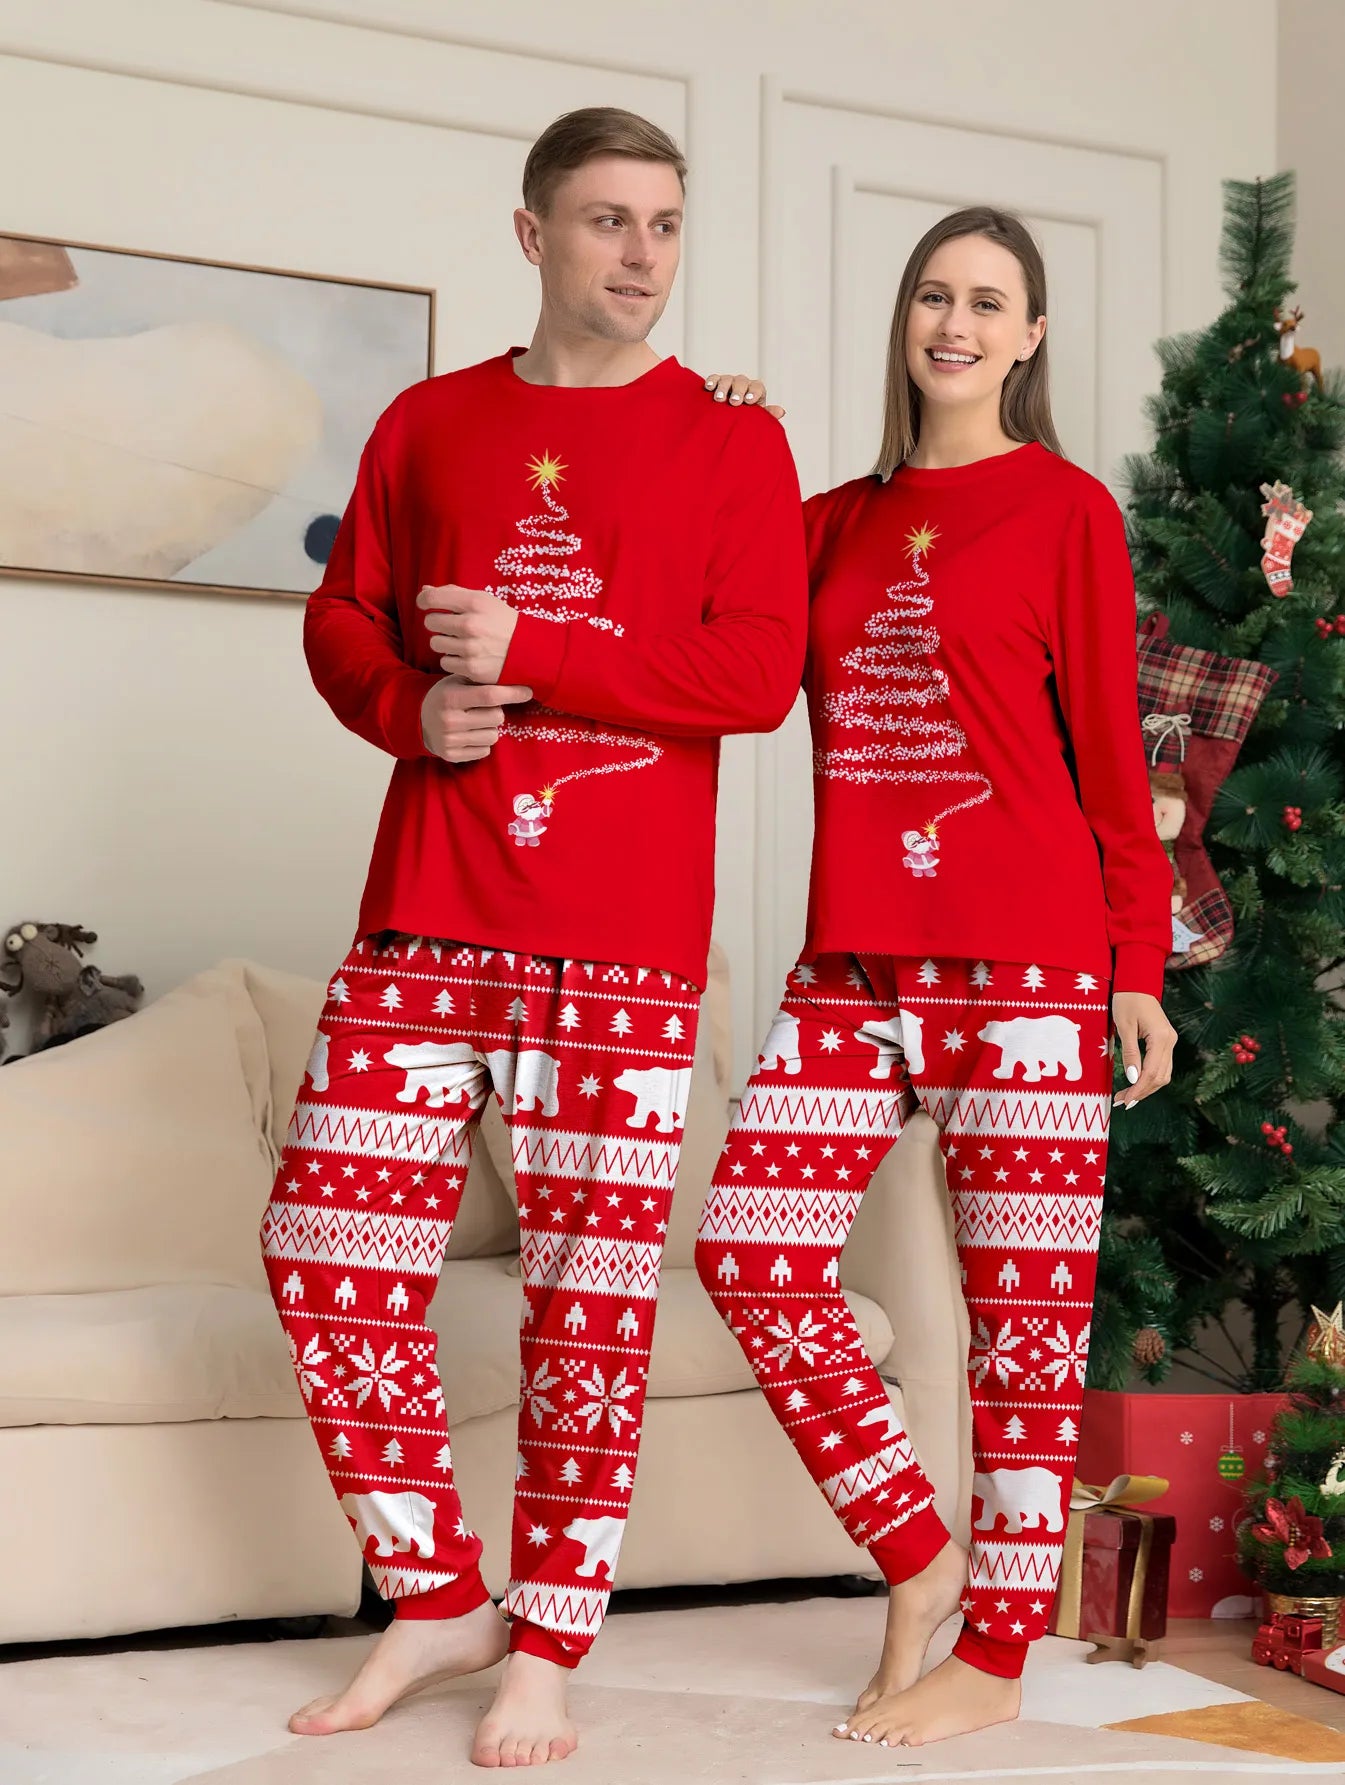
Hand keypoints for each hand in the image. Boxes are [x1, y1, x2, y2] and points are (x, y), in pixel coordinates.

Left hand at [417, 585, 517, 683]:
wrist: (529, 651)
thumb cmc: (502, 622)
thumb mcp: (483, 601)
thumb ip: (453, 593)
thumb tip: (424, 589)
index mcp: (473, 603)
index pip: (432, 598)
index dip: (424, 600)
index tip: (426, 603)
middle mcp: (470, 625)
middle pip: (430, 622)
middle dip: (438, 623)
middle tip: (451, 626)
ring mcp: (470, 648)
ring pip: (435, 643)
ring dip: (444, 642)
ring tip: (460, 641)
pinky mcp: (471, 668)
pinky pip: (445, 661)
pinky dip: (453, 659)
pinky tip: (466, 655)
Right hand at [420, 677, 531, 762]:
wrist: (417, 720)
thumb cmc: (446, 696)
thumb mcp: (456, 681)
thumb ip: (480, 680)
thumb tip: (514, 674)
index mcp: (451, 697)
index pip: (489, 695)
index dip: (512, 693)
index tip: (528, 691)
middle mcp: (450, 719)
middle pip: (497, 718)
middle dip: (497, 712)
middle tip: (485, 709)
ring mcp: (450, 740)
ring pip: (493, 736)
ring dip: (490, 728)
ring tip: (477, 722)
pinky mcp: (451, 755)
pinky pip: (484, 751)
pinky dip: (482, 743)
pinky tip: (470, 734)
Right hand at [702, 371, 784, 419]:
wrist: (728, 422)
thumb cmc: (746, 420)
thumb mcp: (757, 419)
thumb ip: (768, 415)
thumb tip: (781, 411)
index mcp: (755, 391)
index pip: (757, 387)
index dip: (754, 392)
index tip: (749, 401)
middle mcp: (743, 384)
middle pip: (742, 382)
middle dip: (738, 391)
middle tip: (734, 402)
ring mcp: (729, 382)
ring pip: (727, 379)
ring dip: (723, 388)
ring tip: (719, 399)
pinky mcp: (716, 383)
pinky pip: (714, 378)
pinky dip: (712, 381)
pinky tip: (709, 388)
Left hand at [1111, 992, 1176, 1108]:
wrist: (1137, 983)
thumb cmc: (1127, 1000)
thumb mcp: (1124, 1026)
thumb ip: (1130, 1053)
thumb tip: (1132, 1078)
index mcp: (1161, 1038)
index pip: (1151, 1072)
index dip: (1138, 1089)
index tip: (1125, 1100)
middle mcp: (1170, 1042)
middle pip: (1160, 1076)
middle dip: (1142, 1092)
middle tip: (1122, 1101)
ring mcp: (1170, 1042)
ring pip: (1163, 1074)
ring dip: (1146, 1087)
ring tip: (1127, 1096)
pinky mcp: (1165, 1042)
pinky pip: (1161, 1066)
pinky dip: (1150, 1078)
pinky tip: (1137, 1084)